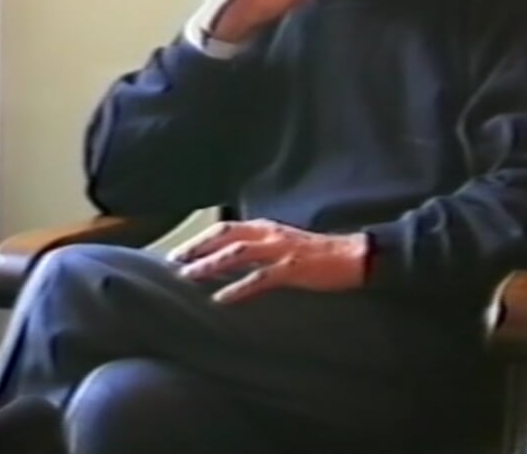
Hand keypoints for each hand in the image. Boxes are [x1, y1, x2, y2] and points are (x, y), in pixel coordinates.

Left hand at [167, 219, 367, 303]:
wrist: (351, 256)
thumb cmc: (318, 253)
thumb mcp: (284, 243)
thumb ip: (260, 247)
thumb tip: (231, 261)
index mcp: (267, 227)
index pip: (226, 228)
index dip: (200, 239)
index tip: (179, 251)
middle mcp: (270, 235)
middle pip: (225, 237)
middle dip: (197, 249)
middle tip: (174, 263)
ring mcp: (280, 251)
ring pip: (236, 255)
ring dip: (210, 265)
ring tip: (190, 277)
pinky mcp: (291, 269)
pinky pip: (258, 279)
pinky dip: (237, 289)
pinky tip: (221, 299)